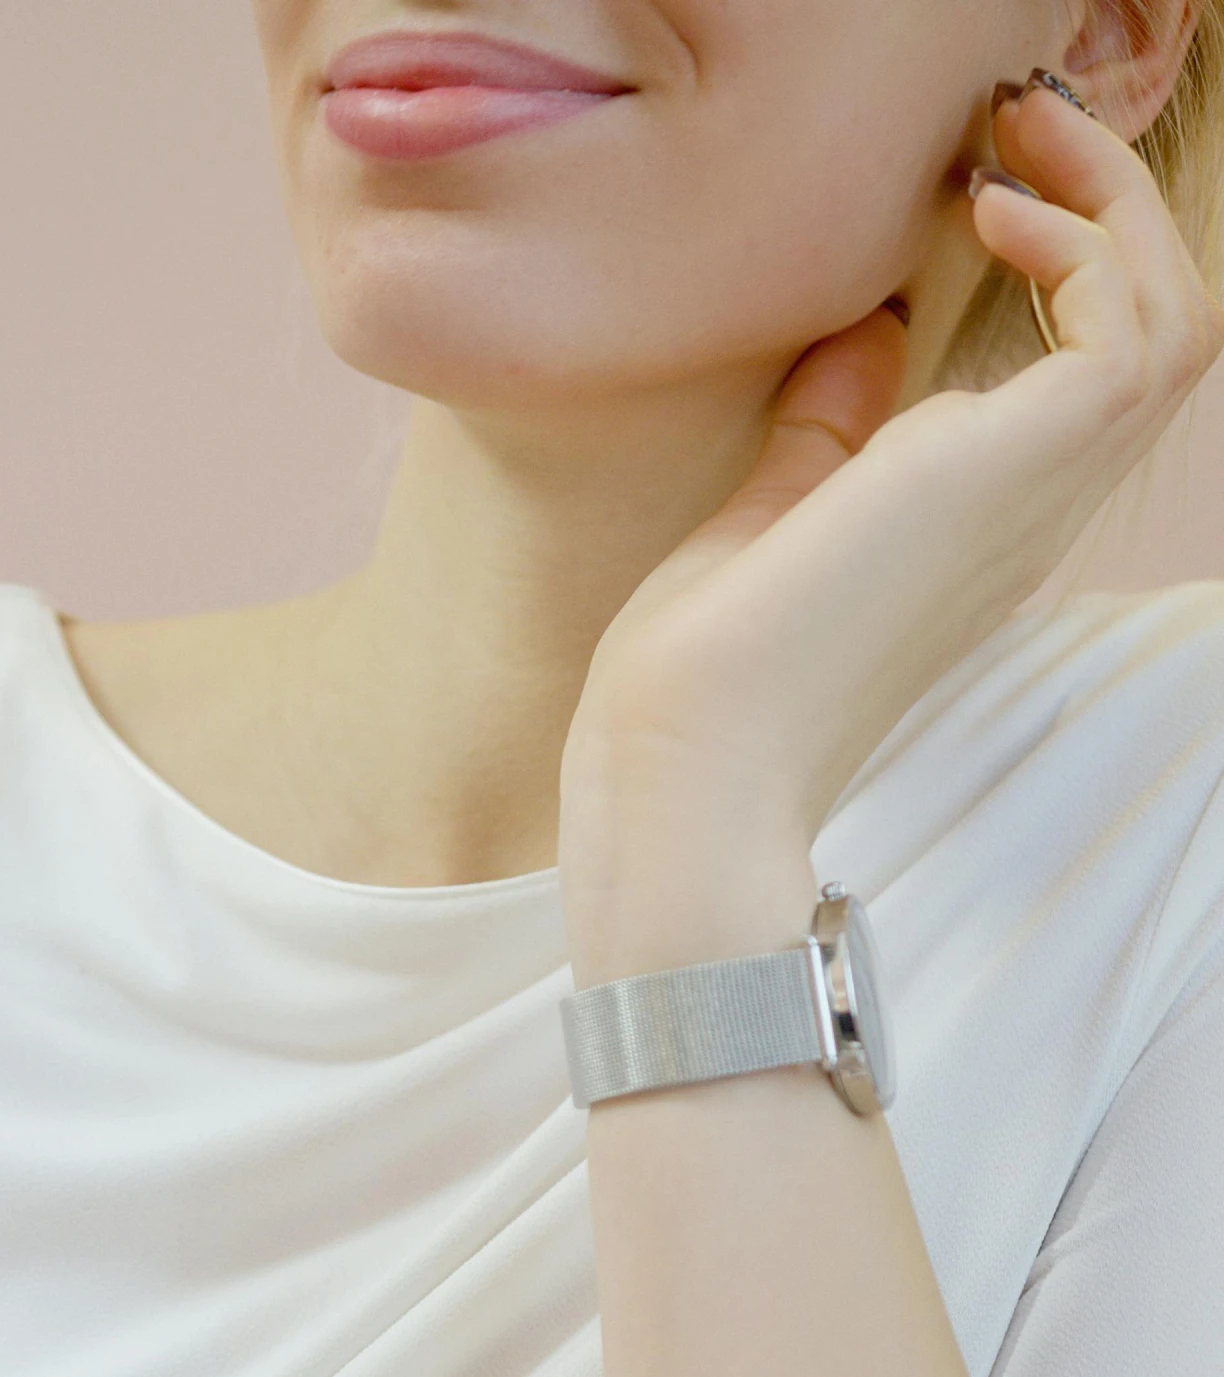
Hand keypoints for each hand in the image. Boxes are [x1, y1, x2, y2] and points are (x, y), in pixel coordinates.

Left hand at [559, 80, 1223, 978]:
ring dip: (1111, 208)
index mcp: (978, 532)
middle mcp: (1030, 517)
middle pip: (1155, 339)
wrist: (688, 764)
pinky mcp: (1016, 474)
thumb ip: (830, 431)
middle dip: (1108, 210)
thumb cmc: (705, 677)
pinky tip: (991, 213)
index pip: (1084, 387)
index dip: (1067, 268)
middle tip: (1020, 127)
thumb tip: (865, 336)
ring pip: (1172, 324)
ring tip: (1017, 145)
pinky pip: (1135, 331)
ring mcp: (1035, 499)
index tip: (982, 192)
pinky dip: (1085, 245)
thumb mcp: (772, 516)